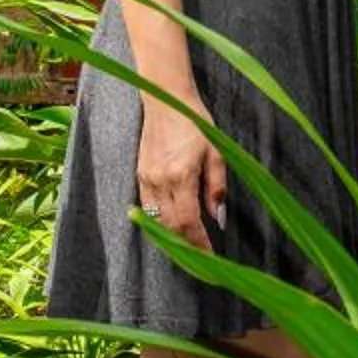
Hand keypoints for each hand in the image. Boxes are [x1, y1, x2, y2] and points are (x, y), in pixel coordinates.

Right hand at [138, 104, 227, 253]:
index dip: (199, 243)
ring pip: (157, 220)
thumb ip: (217, 187)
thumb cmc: (195, 123)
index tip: (210, 256)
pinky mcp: (140, 175)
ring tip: (187, 247)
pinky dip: (158, 222)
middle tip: (201, 257)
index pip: (189, 221)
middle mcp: (160, 181)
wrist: (167, 100)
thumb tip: (218, 217)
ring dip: (171, 237)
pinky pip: (147, 208)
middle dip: (186, 245)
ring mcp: (146, 179)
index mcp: (181, 176)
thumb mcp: (216, 152)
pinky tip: (170, 227)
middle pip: (171, 226)